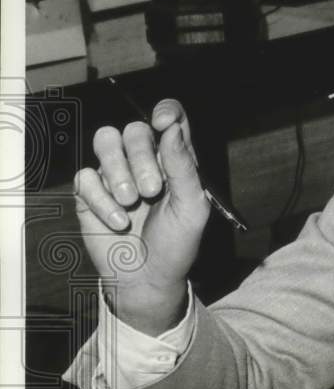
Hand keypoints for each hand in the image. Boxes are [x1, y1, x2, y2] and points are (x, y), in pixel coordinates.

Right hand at [73, 99, 209, 335]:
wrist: (148, 278)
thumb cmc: (177, 243)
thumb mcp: (192, 207)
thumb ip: (184, 167)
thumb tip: (172, 128)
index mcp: (175, 159)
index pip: (170, 118)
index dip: (166, 111)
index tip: (162, 123)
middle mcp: (144, 160)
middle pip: (135, 129)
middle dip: (142, 158)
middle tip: (152, 190)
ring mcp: (115, 173)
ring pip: (105, 140)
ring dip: (119, 172)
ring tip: (132, 202)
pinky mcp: (90, 192)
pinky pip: (86, 176)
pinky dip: (102, 200)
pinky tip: (118, 222)